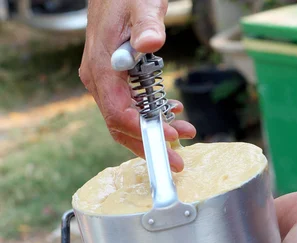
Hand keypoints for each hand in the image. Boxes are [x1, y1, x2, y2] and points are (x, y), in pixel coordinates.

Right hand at [79, 0, 195, 170]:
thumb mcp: (141, 4)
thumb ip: (146, 24)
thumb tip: (150, 42)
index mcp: (101, 68)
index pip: (119, 113)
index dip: (144, 130)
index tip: (169, 137)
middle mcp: (98, 81)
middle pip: (121, 127)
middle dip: (150, 145)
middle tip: (177, 160)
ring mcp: (105, 83)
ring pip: (126, 122)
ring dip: (154, 132)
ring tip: (184, 133)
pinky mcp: (114, 82)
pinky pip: (130, 108)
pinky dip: (151, 117)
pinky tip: (173, 112)